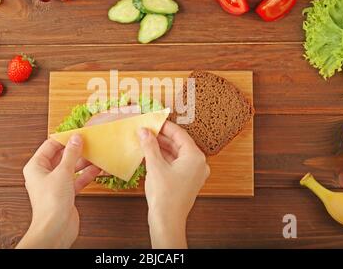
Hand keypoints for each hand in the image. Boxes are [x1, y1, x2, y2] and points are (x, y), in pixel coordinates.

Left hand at [17, 136, 100, 248]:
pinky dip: (86, 175)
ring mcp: (55, 185)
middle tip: (88, 142)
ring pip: (70, 168)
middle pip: (61, 157)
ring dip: (83, 162)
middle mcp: (44, 175)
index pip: (50, 146)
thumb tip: (76, 139)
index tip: (77, 133)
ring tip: (95, 154)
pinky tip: (97, 169)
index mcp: (36, 167)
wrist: (55, 229)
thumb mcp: (63, 172)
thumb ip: (71, 154)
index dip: (64, 138)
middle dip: (75, 150)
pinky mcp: (65, 194)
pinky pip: (76, 180)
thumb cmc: (51, 203)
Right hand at [139, 121, 209, 248]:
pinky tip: (151, 154)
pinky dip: (164, 158)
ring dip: (162, 147)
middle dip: (162, 137)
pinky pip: (176, 163)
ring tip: (146, 140)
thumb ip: (150, 145)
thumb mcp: (155, 166)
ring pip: (177, 154)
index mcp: (195, 157)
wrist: (167, 221)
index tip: (153, 121)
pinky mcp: (187, 181)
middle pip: (179, 143)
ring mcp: (194, 173)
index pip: (180, 134)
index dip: (164, 126)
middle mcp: (198, 164)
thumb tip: (144, 131)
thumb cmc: (165, 196)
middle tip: (147, 130)